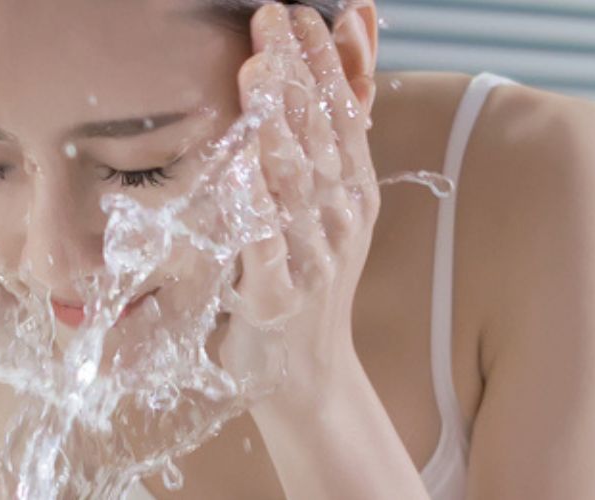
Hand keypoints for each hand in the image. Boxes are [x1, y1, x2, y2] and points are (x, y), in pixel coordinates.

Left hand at [217, 5, 379, 403]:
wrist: (305, 373)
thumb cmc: (309, 274)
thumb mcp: (334, 197)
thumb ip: (341, 122)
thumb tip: (355, 33)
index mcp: (352, 189)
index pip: (344, 111)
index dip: (326, 60)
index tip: (303, 14)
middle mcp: (339, 217)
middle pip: (319, 134)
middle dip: (297, 72)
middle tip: (272, 19)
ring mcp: (311, 256)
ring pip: (295, 180)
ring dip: (278, 124)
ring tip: (258, 73)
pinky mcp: (276, 296)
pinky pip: (264, 243)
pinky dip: (254, 203)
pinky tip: (239, 164)